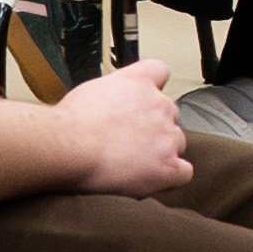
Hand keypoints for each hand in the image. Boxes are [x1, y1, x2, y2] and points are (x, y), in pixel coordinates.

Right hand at [35, 59, 201, 195]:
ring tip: (133, 162)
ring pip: (178, 142)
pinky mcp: (167, 165)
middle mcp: (159, 104)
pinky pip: (184, 172)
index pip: (160, 71)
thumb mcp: (91, 90)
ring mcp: (166, 135)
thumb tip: (112, 102)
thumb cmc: (69, 123)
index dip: (153, 88)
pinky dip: (171, 177)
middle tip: (128, 140)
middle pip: (170, 113)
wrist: (68, 146)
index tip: (143, 101)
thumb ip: (113, 92)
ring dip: (161, 151)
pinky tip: (151, 179)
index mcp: (139, 81)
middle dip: (153, 125)